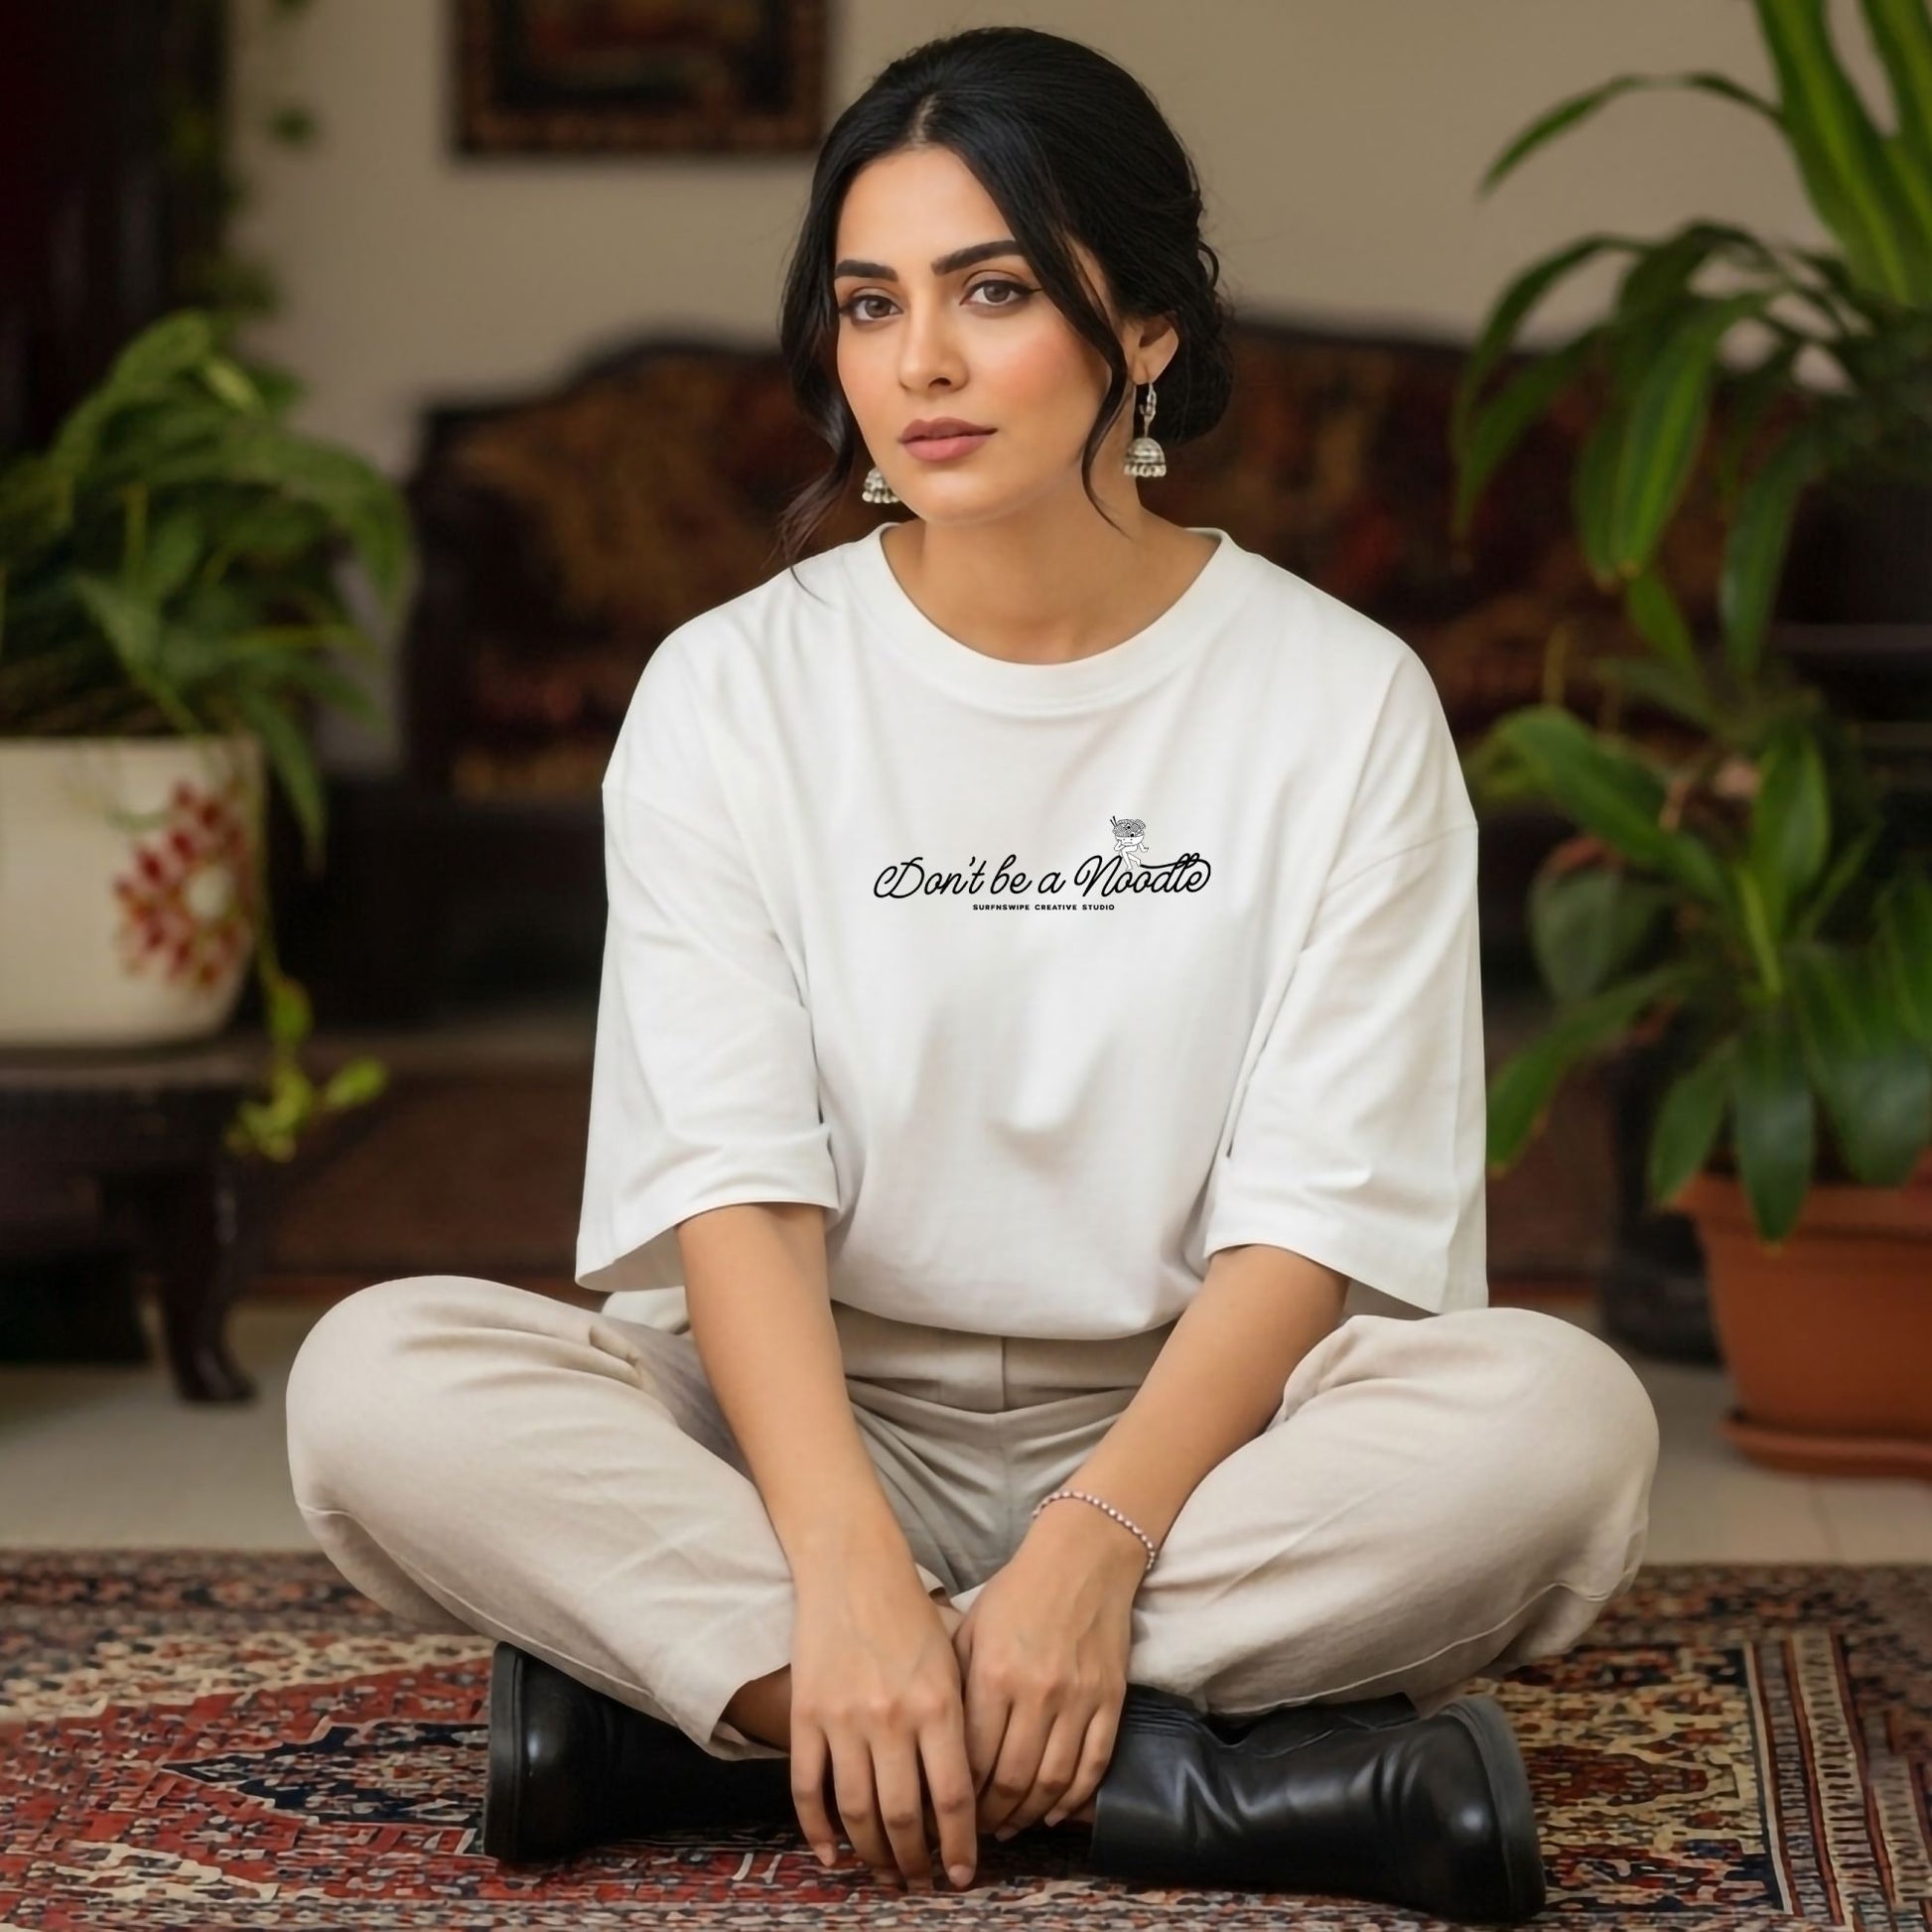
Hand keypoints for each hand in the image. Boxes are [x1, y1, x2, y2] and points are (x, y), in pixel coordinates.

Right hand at [786, 1561, 980, 1892]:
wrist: (852, 1570)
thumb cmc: (911, 1616)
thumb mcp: (954, 1661)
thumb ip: (963, 1723)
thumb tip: (974, 1794)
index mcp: (938, 1704)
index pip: (953, 1797)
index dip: (960, 1846)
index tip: (963, 1875)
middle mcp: (893, 1717)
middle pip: (904, 1816)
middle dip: (915, 1863)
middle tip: (921, 1885)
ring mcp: (844, 1719)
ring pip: (856, 1813)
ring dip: (872, 1855)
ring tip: (885, 1875)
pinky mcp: (806, 1716)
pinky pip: (808, 1789)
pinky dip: (818, 1830)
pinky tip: (832, 1855)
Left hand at [950, 1503, 1141, 1838]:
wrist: (1083, 1558)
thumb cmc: (1017, 1592)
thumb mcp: (972, 1629)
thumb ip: (956, 1687)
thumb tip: (935, 1748)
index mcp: (994, 1674)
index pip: (972, 1760)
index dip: (957, 1798)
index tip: (946, 1813)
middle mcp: (1037, 1692)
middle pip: (1011, 1780)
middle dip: (989, 1817)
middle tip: (974, 1832)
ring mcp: (1079, 1698)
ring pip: (1052, 1782)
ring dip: (1027, 1815)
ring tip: (1008, 1827)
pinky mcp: (1111, 1700)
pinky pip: (1093, 1765)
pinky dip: (1072, 1799)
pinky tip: (1052, 1813)